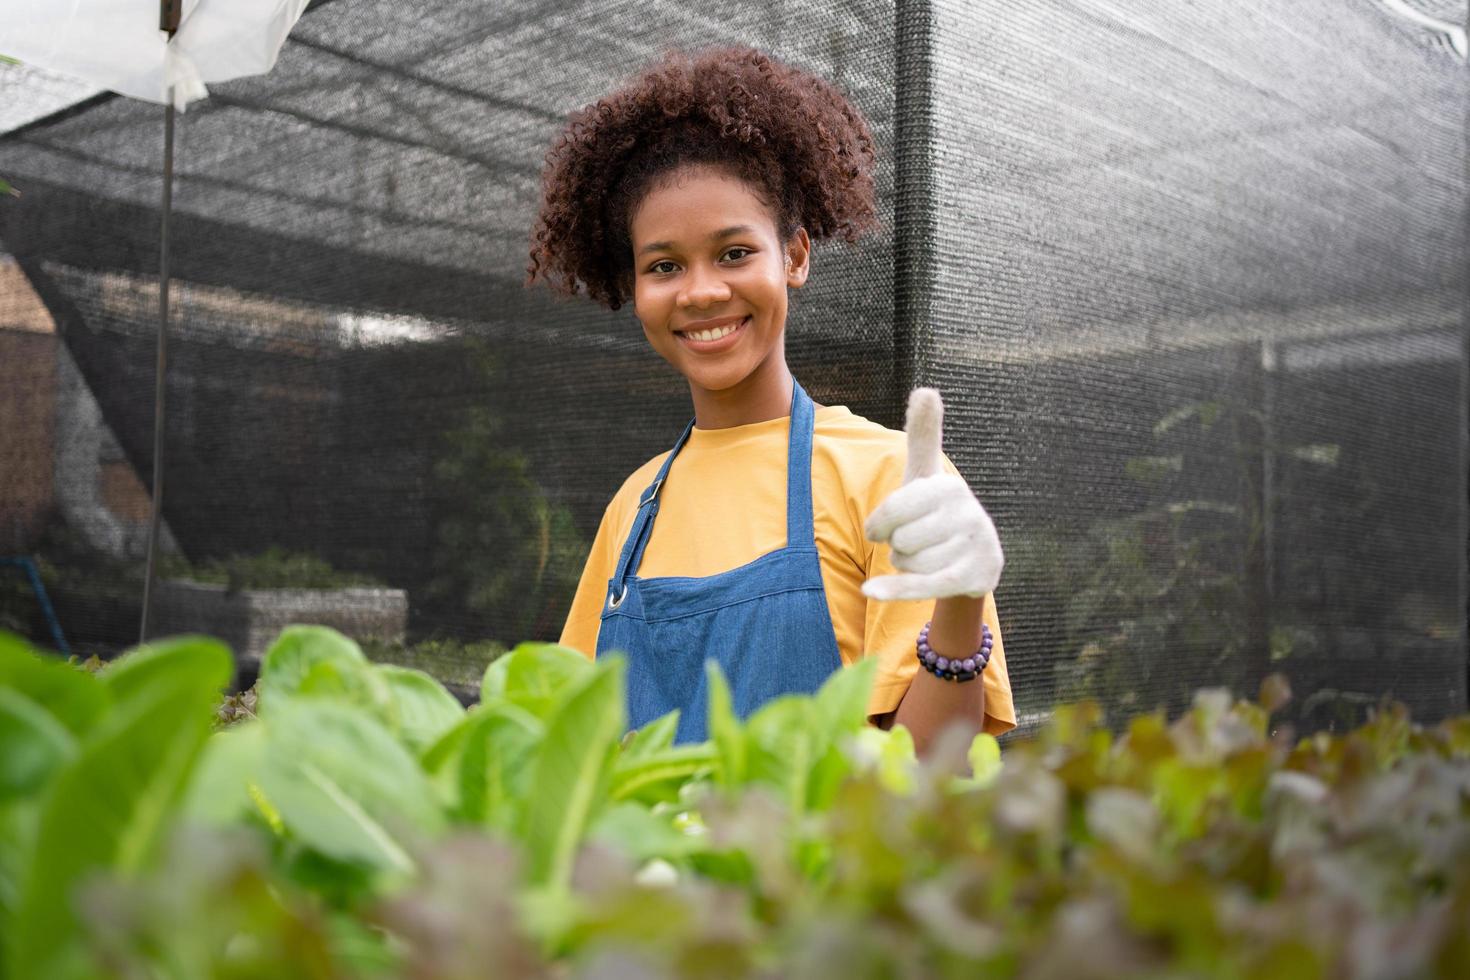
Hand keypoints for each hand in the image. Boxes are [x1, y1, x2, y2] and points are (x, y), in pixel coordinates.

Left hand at [861, 388, 1002, 600]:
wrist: (974, 560)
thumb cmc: (937, 514)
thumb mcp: (926, 476)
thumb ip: (923, 436)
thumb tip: (926, 389)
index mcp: (949, 486)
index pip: (891, 510)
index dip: (879, 525)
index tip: (883, 529)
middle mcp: (968, 512)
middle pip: (899, 539)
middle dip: (899, 547)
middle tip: (918, 543)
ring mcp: (974, 546)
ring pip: (907, 562)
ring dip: (908, 566)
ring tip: (928, 557)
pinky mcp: (973, 577)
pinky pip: (923, 585)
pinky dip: (894, 590)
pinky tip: (869, 591)